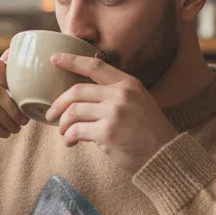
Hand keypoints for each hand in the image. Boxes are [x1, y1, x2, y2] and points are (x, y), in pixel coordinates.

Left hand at [44, 53, 178, 173]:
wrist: (164, 155)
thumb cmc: (148, 132)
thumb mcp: (138, 102)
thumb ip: (115, 95)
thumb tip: (81, 98)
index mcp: (128, 84)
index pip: (95, 66)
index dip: (72, 60)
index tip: (54, 59)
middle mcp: (121, 95)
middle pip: (76, 91)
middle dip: (58, 103)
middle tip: (51, 114)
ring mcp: (114, 113)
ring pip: (73, 111)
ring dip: (62, 124)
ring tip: (63, 133)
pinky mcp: (108, 133)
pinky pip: (76, 131)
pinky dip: (68, 138)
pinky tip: (70, 143)